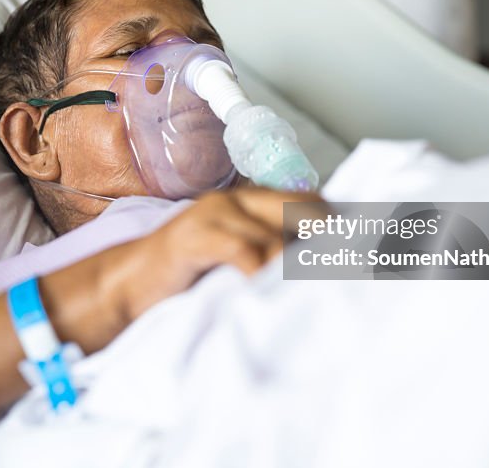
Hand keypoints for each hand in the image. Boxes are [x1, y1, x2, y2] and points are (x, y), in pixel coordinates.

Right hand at [104, 188, 324, 321]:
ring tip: (314, 286)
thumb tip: (320, 268)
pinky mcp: (192, 237)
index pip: (306, 200)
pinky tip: (267, 289)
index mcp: (247, 202)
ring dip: (297, 263)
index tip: (361, 248)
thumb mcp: (234, 261)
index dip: (335, 222)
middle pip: (299, 206)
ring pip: (273, 232)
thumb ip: (268, 254)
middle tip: (346, 266)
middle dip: (327, 236)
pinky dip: (260, 271)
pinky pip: (240, 250)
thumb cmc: (185, 277)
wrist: (127, 285)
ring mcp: (212, 214)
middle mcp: (234, 200)